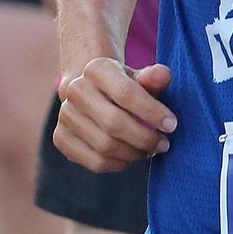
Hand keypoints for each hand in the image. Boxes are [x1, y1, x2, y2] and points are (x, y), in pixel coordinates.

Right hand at [54, 57, 173, 172]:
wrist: (91, 90)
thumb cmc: (124, 84)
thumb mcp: (140, 76)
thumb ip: (154, 77)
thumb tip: (164, 76)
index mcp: (97, 69)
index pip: (126, 93)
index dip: (152, 112)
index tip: (172, 125)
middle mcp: (75, 90)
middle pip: (114, 123)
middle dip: (145, 138)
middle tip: (163, 144)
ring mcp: (65, 115)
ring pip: (104, 145)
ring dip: (133, 153)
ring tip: (150, 150)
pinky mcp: (61, 138)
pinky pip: (93, 161)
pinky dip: (117, 164)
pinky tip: (131, 157)